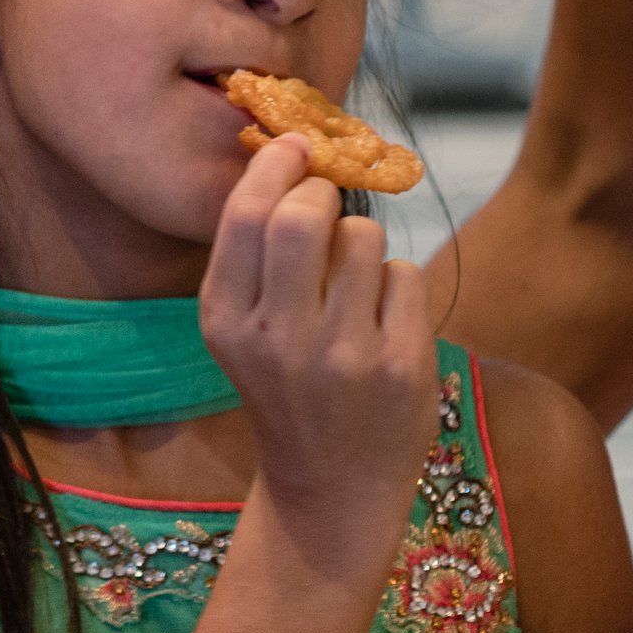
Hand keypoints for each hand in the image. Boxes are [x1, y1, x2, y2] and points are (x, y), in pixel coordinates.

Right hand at [201, 132, 440, 582]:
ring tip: (356, 288)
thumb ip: (257, 253)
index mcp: (226, 321)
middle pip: (305, 216)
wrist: (330, 485)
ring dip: (364, 245)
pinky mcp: (400, 367)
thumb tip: (294, 152)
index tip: (296, 147)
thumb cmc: (286, 388)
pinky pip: (406, 275)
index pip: (245, 216)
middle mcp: (278, 338)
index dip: (276, 167)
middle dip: (323, 194)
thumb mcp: (244, 330)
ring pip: (365, 238)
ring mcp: (342, 355)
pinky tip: (383, 323)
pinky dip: (397, 286)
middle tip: (327, 208)